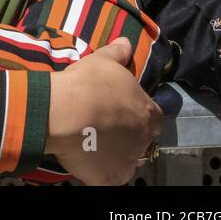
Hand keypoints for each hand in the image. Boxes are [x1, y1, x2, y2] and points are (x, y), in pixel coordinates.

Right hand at [46, 37, 163, 185]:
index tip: (122, 110)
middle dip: (128, 135)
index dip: (139, 113)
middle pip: (142, 140)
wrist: (66, 113)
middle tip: (103, 126)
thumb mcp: (102, 61)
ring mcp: (129, 161)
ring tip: (92, 143)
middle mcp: (145, 139)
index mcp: (148, 112)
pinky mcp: (112, 178)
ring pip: (127, 160)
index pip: (154, 117)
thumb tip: (127, 41)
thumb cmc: (88, 84)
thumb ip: (118, 53)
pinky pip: (110, 177)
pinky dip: (101, 171)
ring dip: (116, 153)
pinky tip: (86, 159)